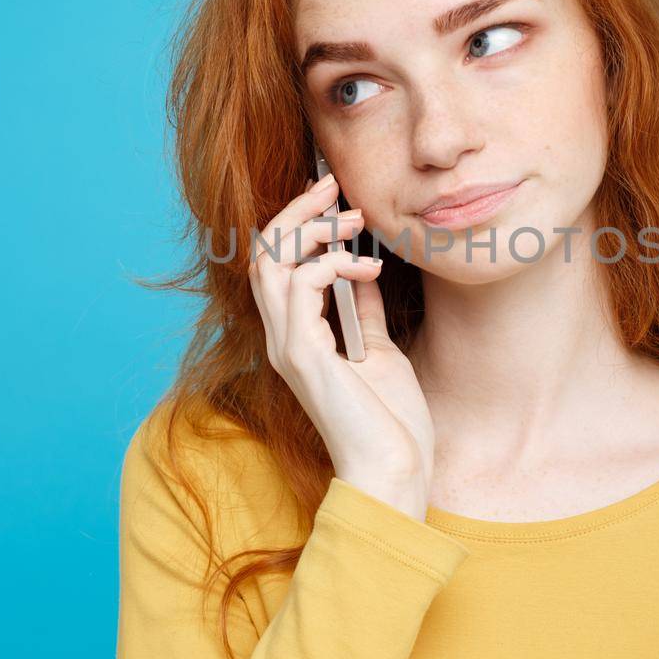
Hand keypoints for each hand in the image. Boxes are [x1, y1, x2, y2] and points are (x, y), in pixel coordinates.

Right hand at [247, 171, 435, 515]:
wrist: (395, 469)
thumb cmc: (391, 421)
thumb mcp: (379, 350)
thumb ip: (360, 312)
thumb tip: (361, 273)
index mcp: (297, 336)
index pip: (275, 265)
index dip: (296, 223)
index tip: (332, 195)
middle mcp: (282, 338)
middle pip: (263, 253)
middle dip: (296, 212)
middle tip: (334, 188)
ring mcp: (287, 347)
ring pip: (271, 263)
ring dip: (313, 231)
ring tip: (354, 221)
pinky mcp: (303, 355)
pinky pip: (299, 287)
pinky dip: (330, 264)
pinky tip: (366, 269)